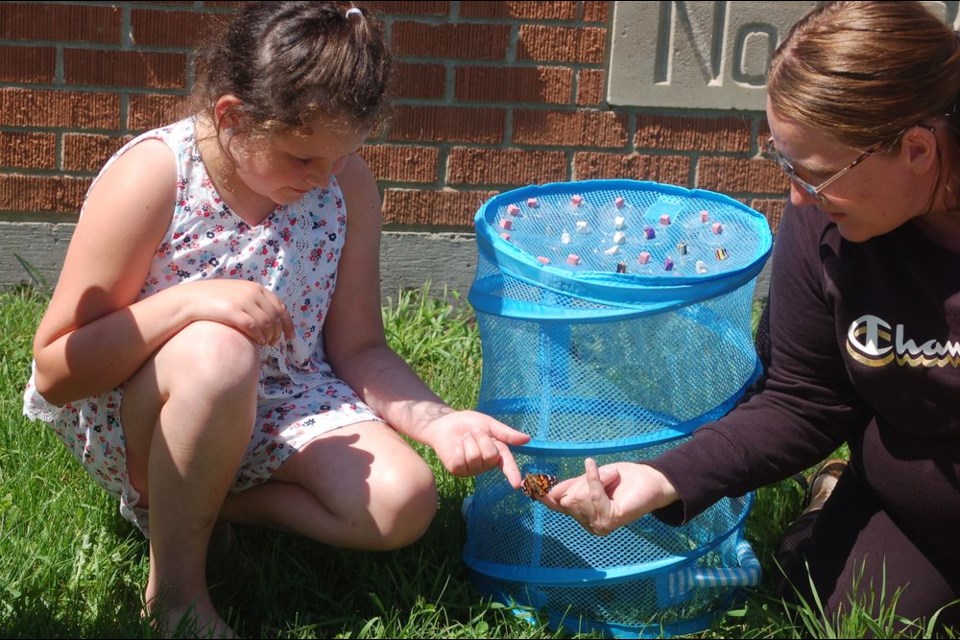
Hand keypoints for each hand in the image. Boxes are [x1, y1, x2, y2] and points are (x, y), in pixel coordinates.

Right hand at [182, 279, 293, 345]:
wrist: (190, 299)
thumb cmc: (214, 300)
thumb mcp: (237, 294)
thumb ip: (253, 301)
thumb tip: (270, 318)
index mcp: (255, 287)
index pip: (280, 306)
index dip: (288, 323)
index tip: (291, 336)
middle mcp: (252, 292)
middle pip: (275, 316)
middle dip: (278, 332)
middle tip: (275, 343)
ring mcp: (243, 301)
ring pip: (267, 323)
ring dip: (270, 336)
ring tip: (266, 344)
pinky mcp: (233, 312)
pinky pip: (254, 327)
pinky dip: (259, 337)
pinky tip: (258, 343)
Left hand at [419, 410, 530, 487]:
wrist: (446, 421)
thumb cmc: (469, 423)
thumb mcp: (490, 425)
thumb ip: (506, 433)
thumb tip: (527, 439)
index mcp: (496, 454)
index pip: (507, 465)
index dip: (512, 474)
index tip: (517, 484)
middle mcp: (485, 465)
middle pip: (490, 455)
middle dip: (482, 439)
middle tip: (475, 433)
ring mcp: (471, 470)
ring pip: (475, 457)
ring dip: (469, 441)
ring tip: (465, 438)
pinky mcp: (457, 470)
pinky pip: (461, 460)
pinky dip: (458, 448)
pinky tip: (456, 446)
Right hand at [538, 459, 677, 535]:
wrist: (650, 480)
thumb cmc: (622, 479)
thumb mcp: (591, 479)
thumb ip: (571, 486)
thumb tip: (548, 492)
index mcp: (581, 514)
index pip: (556, 505)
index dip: (542, 495)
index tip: (527, 484)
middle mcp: (588, 523)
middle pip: (567, 497)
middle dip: (582, 481)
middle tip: (602, 474)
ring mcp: (599, 525)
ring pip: (578, 496)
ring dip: (596, 478)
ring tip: (613, 478)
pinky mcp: (610, 519)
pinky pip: (593, 494)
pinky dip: (597, 479)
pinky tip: (606, 472)